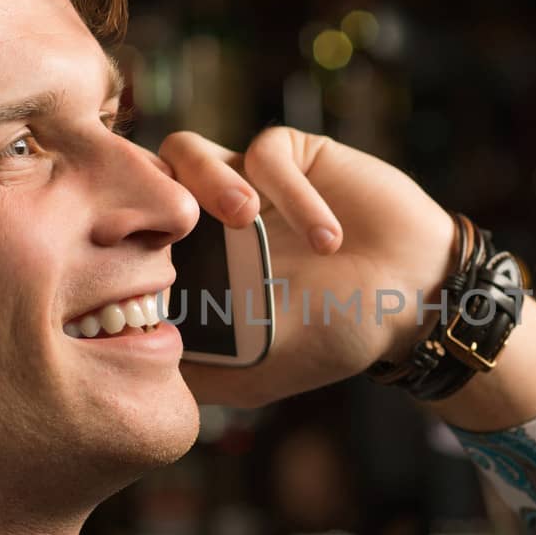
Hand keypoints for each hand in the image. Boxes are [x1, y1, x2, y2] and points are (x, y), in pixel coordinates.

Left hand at [158, 125, 455, 408]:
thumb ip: (203, 375)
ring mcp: (248, 181)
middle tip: (183, 234)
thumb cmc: (340, 334)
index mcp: (194, 261)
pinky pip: (266, 151)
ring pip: (188, 151)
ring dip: (211, 181)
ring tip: (248, 219)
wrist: (415, 297)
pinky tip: (326, 238)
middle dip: (154, 201)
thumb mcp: (260, 372)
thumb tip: (137, 382)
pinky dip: (291, 193)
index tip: (131, 270)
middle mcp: (209, 217)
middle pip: (144, 181)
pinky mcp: (293, 156)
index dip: (121, 243)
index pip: (130, 236)